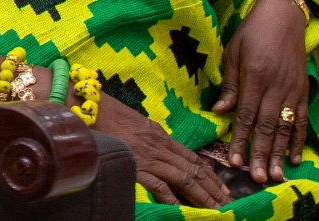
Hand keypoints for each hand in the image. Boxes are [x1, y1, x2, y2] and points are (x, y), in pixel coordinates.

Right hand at [94, 97, 231, 207]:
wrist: (90, 107)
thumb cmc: (111, 113)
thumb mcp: (139, 123)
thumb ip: (155, 135)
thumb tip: (167, 143)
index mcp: (162, 137)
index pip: (193, 159)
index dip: (211, 176)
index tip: (224, 189)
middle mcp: (160, 147)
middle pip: (193, 171)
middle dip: (213, 190)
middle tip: (228, 205)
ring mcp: (149, 157)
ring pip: (183, 179)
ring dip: (202, 196)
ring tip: (215, 210)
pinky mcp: (135, 166)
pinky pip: (158, 185)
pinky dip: (172, 198)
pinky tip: (182, 209)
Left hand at [214, 0, 308, 183]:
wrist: (284, 15)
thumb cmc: (252, 32)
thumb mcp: (233, 52)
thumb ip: (229, 84)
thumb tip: (220, 112)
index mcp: (255, 76)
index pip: (246, 115)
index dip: (240, 140)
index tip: (234, 162)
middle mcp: (276, 86)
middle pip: (267, 126)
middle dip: (261, 154)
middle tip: (257, 179)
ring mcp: (292, 90)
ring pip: (285, 127)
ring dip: (280, 153)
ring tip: (276, 176)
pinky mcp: (304, 91)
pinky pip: (302, 119)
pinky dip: (299, 139)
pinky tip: (296, 158)